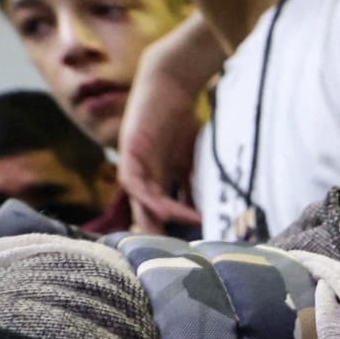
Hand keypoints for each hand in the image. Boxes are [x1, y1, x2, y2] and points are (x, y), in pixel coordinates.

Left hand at [119, 14, 223, 230]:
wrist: (171, 80)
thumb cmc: (183, 115)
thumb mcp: (192, 157)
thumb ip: (195, 182)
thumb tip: (210, 210)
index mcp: (155, 175)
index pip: (158, 209)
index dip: (171, 228)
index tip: (189, 247)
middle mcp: (141, 173)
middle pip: (145, 211)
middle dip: (158, 234)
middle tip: (174, 259)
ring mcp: (133, 164)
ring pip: (139, 203)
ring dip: (156, 222)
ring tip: (176, 239)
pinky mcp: (129, 153)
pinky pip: (137, 185)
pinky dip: (156, 201)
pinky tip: (175, 212)